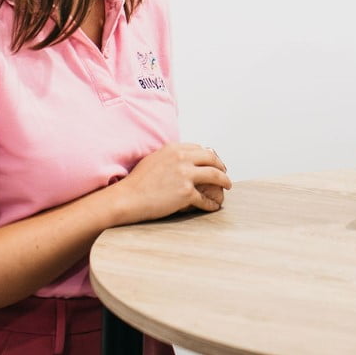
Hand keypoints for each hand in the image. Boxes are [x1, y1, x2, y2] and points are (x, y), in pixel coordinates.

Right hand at [115, 142, 231, 222]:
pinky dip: (211, 203)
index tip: (213, 162)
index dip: (209, 156)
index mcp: (174, 148)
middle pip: (211, 159)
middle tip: (224, 173)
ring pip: (214, 175)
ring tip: (227, 186)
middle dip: (221, 166)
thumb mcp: (154, 159)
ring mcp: (185, 175)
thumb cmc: (137, 182)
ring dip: (224, 181)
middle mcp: (182, 158)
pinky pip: (205, 198)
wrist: (128, 198)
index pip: (199, 149)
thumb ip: (170, 157)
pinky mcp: (186, 192)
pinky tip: (214, 206)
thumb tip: (182, 159)